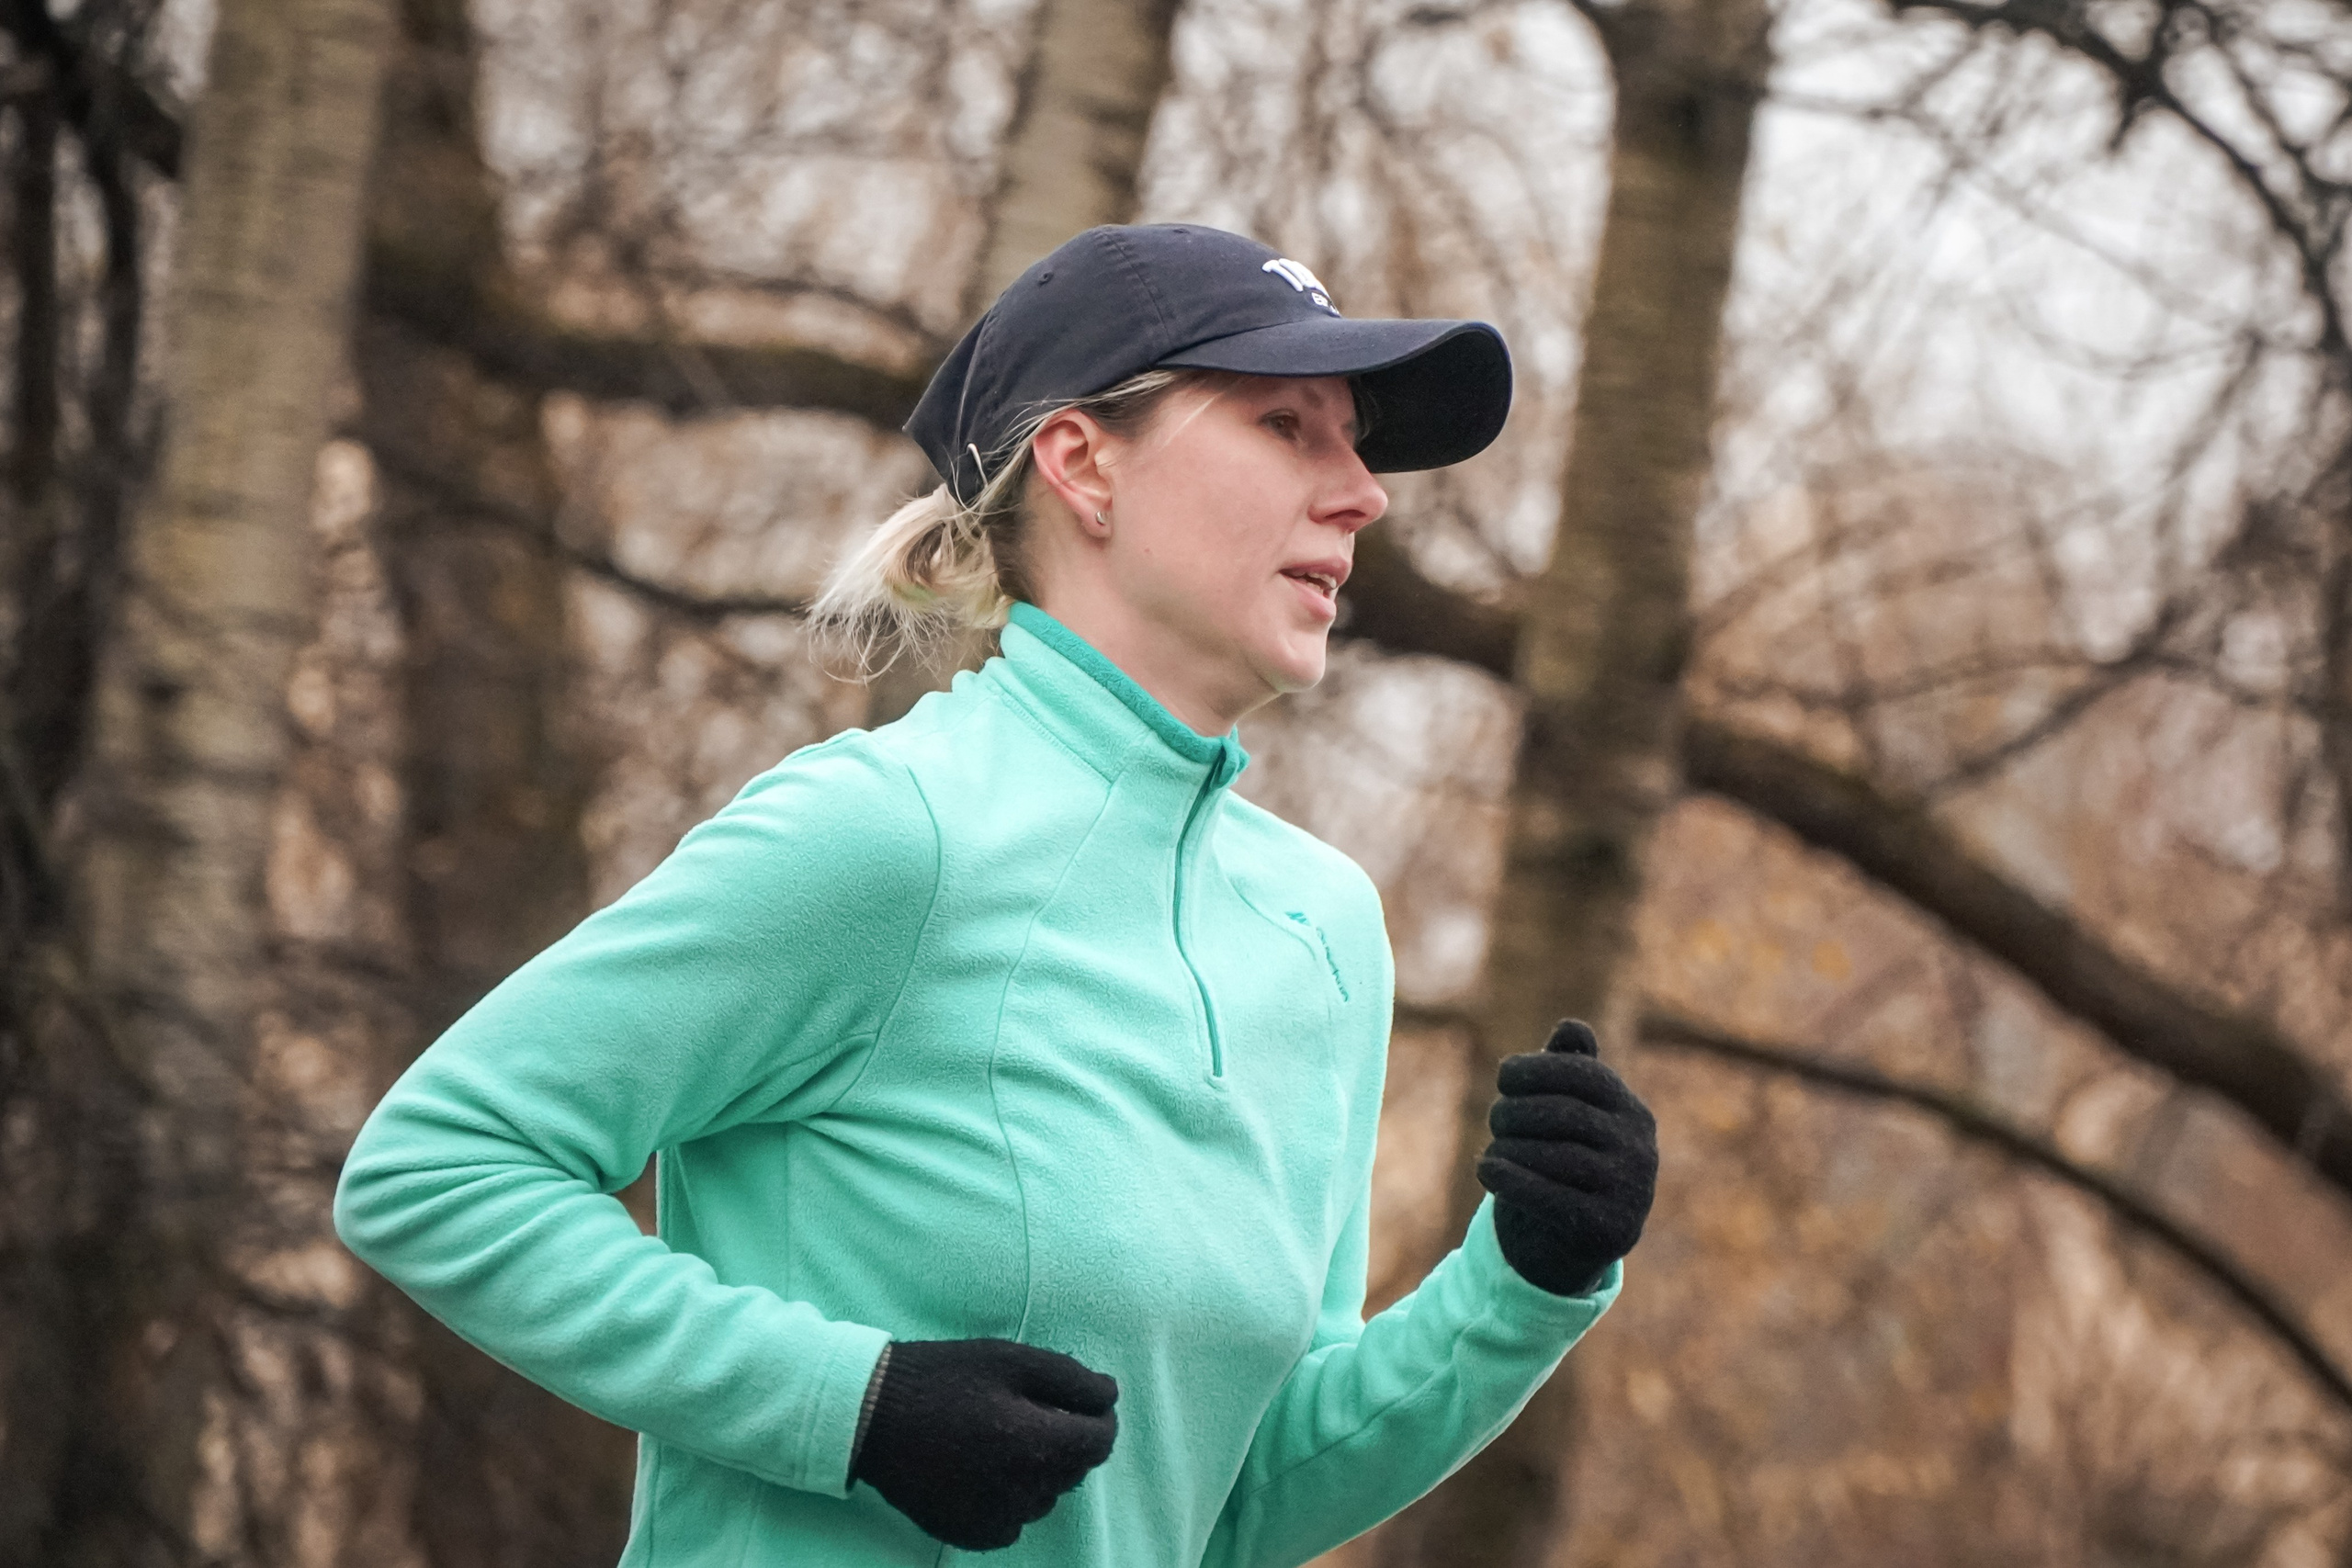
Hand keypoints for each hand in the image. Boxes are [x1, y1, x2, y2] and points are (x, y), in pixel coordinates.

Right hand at [850, 1337, 1118, 1550]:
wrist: (871, 1416)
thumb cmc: (942, 1378)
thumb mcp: (1010, 1358)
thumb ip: (1071, 1378)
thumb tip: (1110, 1397)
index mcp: (1034, 1445)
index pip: (1101, 1442)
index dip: (1098, 1417)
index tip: (1080, 1401)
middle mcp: (1021, 1492)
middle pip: (1074, 1470)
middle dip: (1065, 1439)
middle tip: (1027, 1410)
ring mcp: (996, 1520)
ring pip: (1046, 1496)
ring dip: (1039, 1469)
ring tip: (999, 1436)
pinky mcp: (972, 1535)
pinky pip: (1015, 1520)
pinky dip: (1011, 1496)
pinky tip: (982, 1466)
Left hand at [1475, 1018, 1657, 1295]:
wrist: (1569, 1246)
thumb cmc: (1563, 1166)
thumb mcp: (1568, 1117)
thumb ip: (1569, 1072)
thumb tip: (1570, 1027)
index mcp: (1633, 1113)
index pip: (1586, 1075)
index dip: (1539, 1068)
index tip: (1503, 1076)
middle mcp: (1641, 1150)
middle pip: (1567, 1114)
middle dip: (1518, 1110)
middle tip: (1495, 1117)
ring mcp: (1630, 1192)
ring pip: (1558, 1156)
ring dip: (1511, 1146)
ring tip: (1493, 1148)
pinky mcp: (1609, 1230)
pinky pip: (1552, 1197)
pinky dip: (1511, 1180)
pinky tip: (1485, 1168)